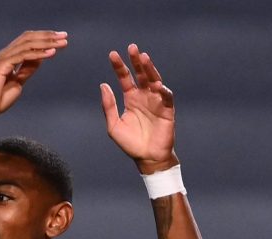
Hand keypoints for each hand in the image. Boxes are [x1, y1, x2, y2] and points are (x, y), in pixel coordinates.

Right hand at [0, 30, 67, 118]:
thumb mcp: (17, 83)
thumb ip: (26, 70)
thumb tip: (39, 59)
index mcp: (8, 57)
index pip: (27, 41)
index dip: (44, 38)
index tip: (60, 39)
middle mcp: (4, 54)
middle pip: (28, 38)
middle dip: (48, 36)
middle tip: (65, 36)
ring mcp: (2, 58)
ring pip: (27, 44)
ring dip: (46, 42)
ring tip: (62, 43)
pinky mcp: (1, 65)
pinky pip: (23, 55)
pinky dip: (38, 53)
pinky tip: (51, 53)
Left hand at [100, 44, 176, 171]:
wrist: (147, 158)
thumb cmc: (130, 143)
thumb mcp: (113, 125)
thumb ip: (108, 106)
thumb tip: (103, 85)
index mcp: (130, 99)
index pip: (125, 78)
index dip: (119, 67)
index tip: (113, 54)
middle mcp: (144, 96)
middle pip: (141, 74)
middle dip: (136, 61)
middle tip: (132, 47)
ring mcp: (156, 101)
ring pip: (154, 80)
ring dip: (150, 69)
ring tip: (144, 57)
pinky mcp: (167, 110)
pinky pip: (166, 97)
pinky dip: (162, 90)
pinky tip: (156, 84)